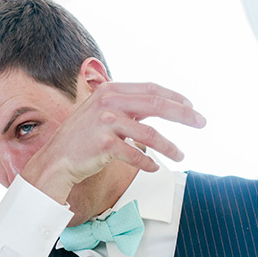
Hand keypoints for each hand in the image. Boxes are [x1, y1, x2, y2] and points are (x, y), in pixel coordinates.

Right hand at [22, 80, 204, 203]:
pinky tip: (154, 167)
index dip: (175, 97)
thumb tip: (159, 105)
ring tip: (180, 155)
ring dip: (169, 146)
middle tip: (201, 122)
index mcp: (109, 90)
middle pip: (156, 105)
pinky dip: (148, 163)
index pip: (151, 89)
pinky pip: (135, 154)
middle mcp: (108, 102)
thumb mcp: (102, 112)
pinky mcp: (104, 145)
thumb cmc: (81, 139)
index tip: (191, 107)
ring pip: (149, 134)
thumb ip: (126, 105)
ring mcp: (105, 123)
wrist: (56, 160)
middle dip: (183, 114)